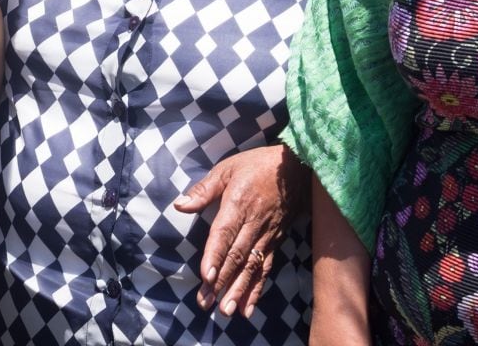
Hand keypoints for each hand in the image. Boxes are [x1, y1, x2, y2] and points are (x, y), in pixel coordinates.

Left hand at [174, 144, 306, 319]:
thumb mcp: (227, 168)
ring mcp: (267, 235)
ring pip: (251, 267)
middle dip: (222, 282)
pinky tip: (247, 307)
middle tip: (207, 303)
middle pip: (237, 256)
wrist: (297, 168)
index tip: (207, 276)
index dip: (216, 256)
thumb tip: (179, 205)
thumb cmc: (257, 165)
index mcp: (239, 203)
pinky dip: (257, 289)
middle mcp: (254, 223)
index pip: (225, 234)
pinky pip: (265, 268)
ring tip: (226, 311)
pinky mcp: (276, 242)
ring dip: (238, 290)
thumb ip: (204, 190)